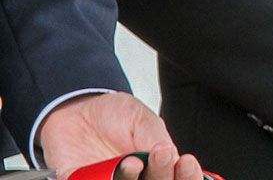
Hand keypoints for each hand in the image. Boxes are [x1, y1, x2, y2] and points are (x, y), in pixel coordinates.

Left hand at [38, 92, 203, 179]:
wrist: (75, 110)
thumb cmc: (112, 114)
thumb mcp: (141, 118)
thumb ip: (155, 138)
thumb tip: (173, 157)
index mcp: (157, 164)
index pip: (178, 177)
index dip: (187, 175)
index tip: (185, 162)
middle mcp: (137, 177)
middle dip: (162, 173)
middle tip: (160, 154)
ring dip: (130, 178)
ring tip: (132, 161)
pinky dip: (101, 179)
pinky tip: (109, 170)